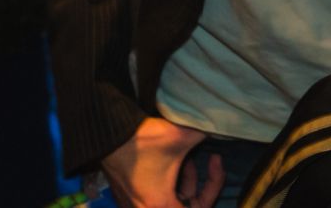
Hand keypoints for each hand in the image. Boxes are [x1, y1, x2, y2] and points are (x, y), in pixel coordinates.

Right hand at [102, 118, 222, 207]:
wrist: (108, 134)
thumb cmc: (144, 141)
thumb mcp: (182, 137)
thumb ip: (206, 137)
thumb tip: (222, 130)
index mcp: (160, 206)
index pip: (200, 207)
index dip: (215, 184)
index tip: (217, 160)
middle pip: (187, 206)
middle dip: (200, 185)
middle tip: (207, 162)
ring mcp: (135, 206)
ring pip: (172, 201)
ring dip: (186, 182)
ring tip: (189, 159)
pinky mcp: (129, 198)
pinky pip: (158, 197)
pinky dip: (171, 183)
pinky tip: (175, 163)